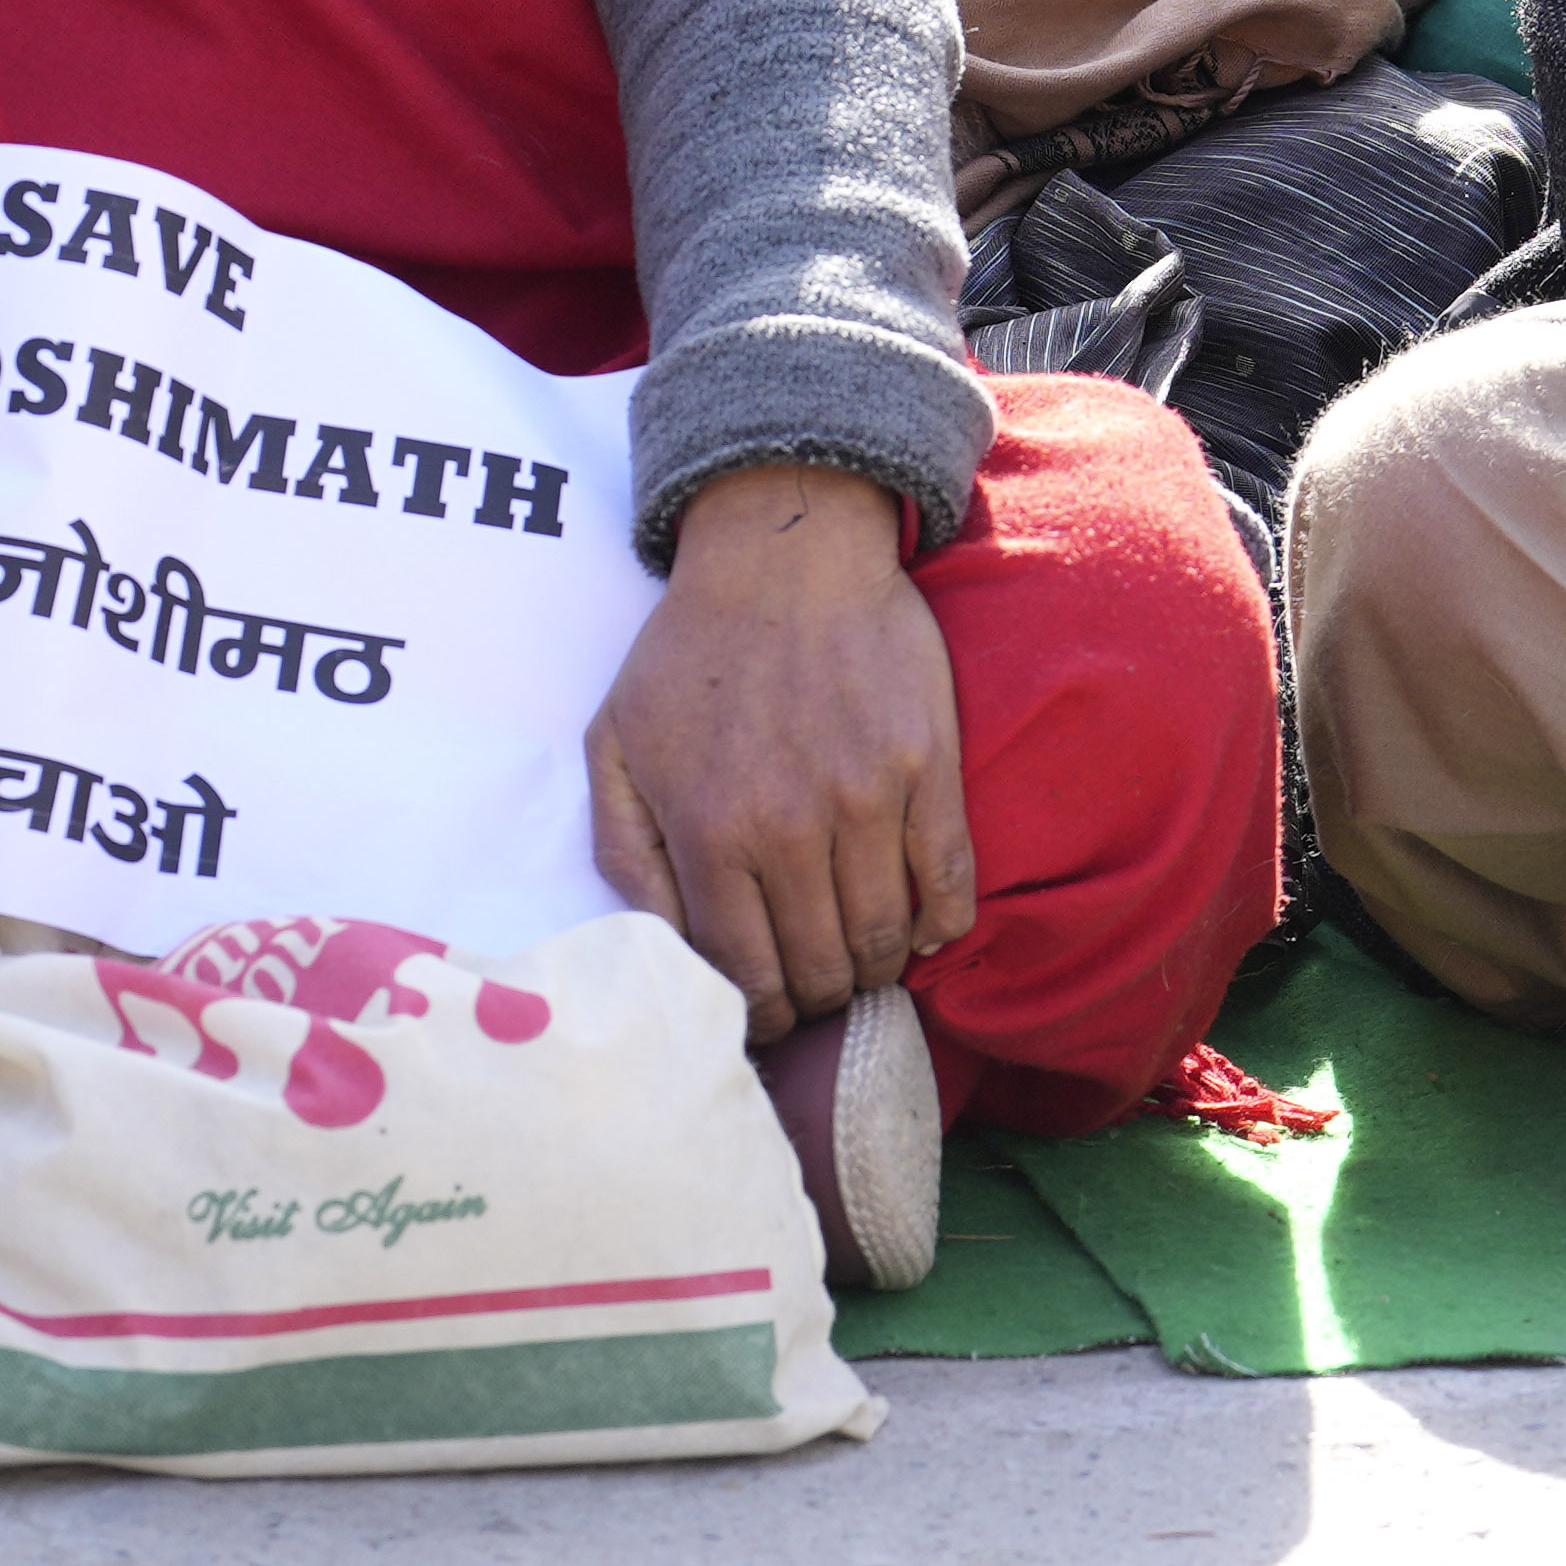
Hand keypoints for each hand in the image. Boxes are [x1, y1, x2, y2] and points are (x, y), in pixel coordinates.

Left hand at [582, 463, 969, 1033]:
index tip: (766, 1015)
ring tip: (859, 959)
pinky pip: (950, 883)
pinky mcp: (927, 767)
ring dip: (873, 968)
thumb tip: (660, 949)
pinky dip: (941, 926)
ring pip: (884, 939)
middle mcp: (790, 826)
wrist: (784, 551)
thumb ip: (625, 855)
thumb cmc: (691, 652)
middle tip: (813, 991)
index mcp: (710, 830)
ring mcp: (866, 798)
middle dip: (814, 999)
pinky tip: (922, 929)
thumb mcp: (615, 745)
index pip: (744, 974)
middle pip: (818, 969)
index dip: (757, 1013)